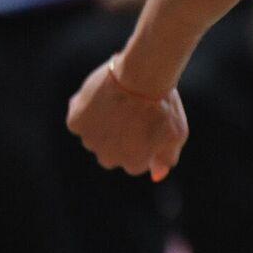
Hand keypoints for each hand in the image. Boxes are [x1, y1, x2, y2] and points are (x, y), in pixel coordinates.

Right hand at [67, 55, 187, 181]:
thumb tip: (157, 177)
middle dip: (120, 138)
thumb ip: (166, 158)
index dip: (141, 140)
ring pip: (94, 137)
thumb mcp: (176, 134)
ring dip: (103, 125)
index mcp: (133, 163)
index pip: (134, 160)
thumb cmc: (164, 104)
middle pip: (111, 153)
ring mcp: (91, 141)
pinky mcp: (76, 123)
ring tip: (118, 103)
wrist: (142, 76)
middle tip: (131, 114)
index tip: (146, 123)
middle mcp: (109, 158)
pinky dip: (86, 111)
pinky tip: (102, 97)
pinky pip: (79, 121)